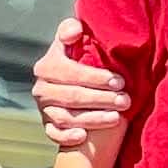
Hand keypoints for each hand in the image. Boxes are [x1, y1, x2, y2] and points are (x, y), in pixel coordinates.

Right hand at [29, 20, 127, 153]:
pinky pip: (54, 134)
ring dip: (92, 118)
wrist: (72, 84)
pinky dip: (67, 136)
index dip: (95, 77)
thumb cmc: (79, 60)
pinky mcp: (48, 126)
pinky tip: (83, 136)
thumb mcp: (74, 42)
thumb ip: (71, 30)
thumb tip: (75, 31)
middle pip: (71, 96)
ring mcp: (44, 108)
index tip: (120, 81)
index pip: (70, 72)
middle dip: (101, 99)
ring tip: (117, 117)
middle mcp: (41, 88)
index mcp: (47, 65)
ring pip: (66, 117)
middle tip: (125, 100)